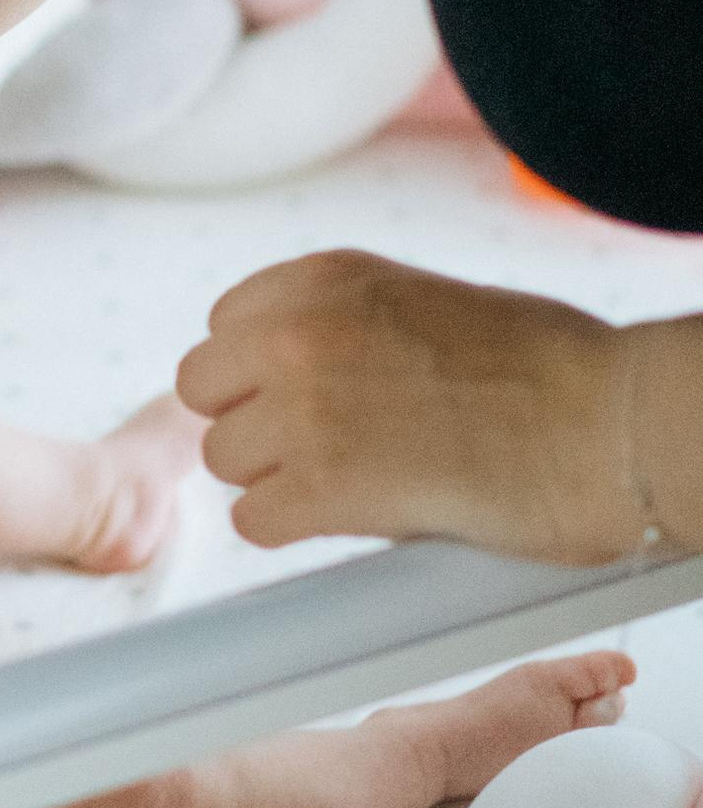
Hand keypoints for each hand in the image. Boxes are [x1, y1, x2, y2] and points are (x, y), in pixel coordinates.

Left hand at [176, 247, 633, 563]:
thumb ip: (344, 325)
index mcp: (323, 278)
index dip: (263, 371)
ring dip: (276, 478)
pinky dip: (295, 529)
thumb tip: (291, 372)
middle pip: (204, 390)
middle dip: (253, 421)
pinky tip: (353, 517)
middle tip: (320, 446)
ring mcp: (301, 409)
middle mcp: (296, 333)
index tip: (306, 395)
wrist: (604, 423)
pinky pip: (254, 521)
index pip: (225, 325)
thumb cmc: (543, 367)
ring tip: (355, 480)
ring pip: (223, 459)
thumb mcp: (419, 302)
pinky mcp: (320, 487)